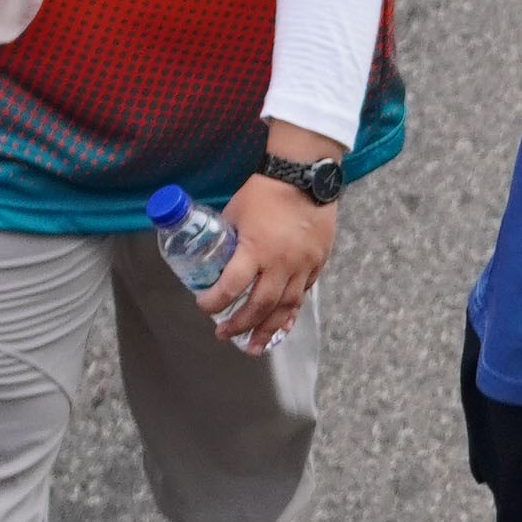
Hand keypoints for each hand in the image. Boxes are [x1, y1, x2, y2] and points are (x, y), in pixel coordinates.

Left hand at [202, 176, 336, 352]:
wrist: (304, 174)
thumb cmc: (264, 191)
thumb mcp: (235, 214)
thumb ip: (228, 241)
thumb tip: (213, 260)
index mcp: (255, 249)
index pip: (230, 287)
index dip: (214, 302)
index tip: (203, 306)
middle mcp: (281, 263)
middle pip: (260, 306)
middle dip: (241, 325)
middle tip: (225, 335)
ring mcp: (303, 265)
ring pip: (285, 307)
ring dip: (268, 329)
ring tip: (255, 347)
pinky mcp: (318, 262)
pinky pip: (304, 294)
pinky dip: (291, 311)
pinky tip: (281, 324)